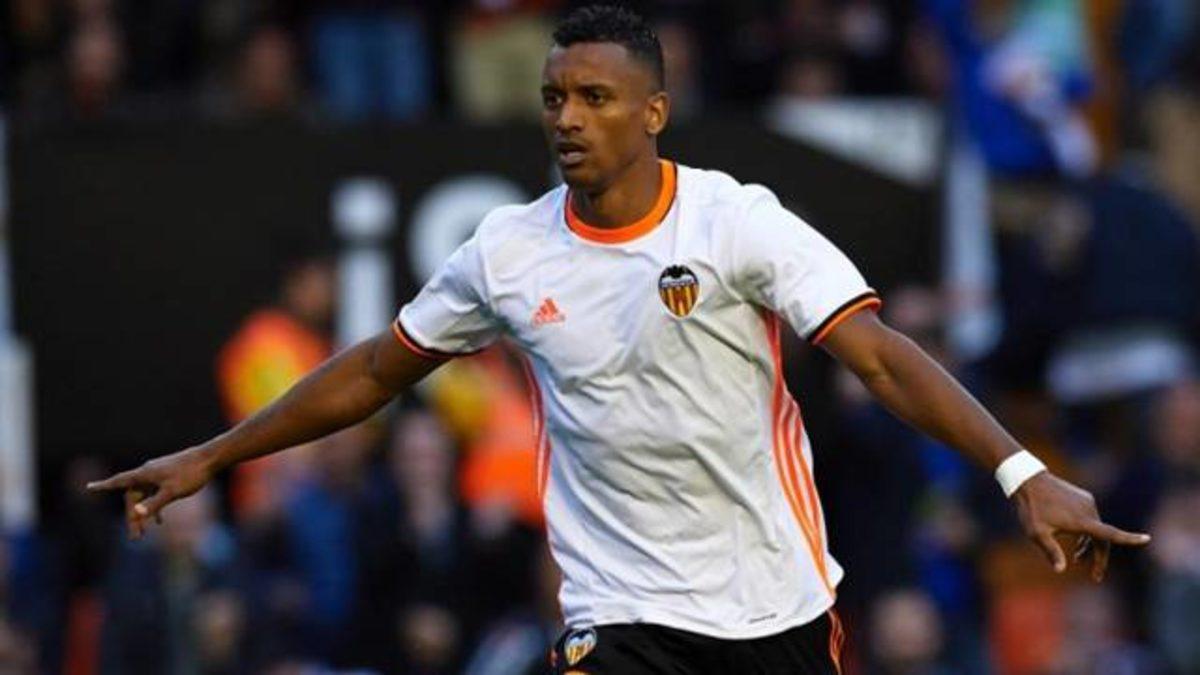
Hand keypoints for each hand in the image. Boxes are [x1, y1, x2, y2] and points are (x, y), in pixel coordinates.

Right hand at [87, 446, 216, 538]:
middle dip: (131, 517)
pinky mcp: (168, 477)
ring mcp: (158, 474)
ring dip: (142, 514)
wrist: (210, 458)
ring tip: (143, 534)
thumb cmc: (191, 474)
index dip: (104, 486)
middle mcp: (148, 472)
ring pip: (143, 497)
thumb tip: (136, 513)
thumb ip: (154, 504)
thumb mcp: (172, 492)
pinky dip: (154, 507)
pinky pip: (154, 494)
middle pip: (132, 497)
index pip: (119, 481)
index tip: (89, 487)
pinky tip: (159, 522)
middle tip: (135, 537)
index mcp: (145, 474)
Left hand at [1012, 472, 1150, 581]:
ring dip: (1091, 546)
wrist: (1028, 480)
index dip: (1129, 539)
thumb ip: (1051, 551)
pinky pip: (1091, 519)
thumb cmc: (1031, 508)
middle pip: (1104, 538)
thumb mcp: (1037, 533)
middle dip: (1100, 558)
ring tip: (1078, 560)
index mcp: (1083, 520)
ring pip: (1097, 529)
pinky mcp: (1083, 497)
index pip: (1111, 533)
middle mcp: (1090, 510)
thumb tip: (1061, 570)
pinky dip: (1088, 532)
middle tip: (1096, 577)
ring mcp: (1087, 502)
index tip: (1147, 539)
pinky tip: (1078, 542)